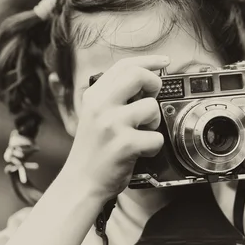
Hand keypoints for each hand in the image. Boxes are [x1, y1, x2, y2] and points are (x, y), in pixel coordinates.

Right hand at [65, 56, 167, 201]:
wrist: (80, 183)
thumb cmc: (93, 151)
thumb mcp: (95, 116)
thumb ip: (114, 97)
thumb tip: (145, 80)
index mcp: (94, 96)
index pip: (124, 65)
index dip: (148, 61)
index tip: (163, 62)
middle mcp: (101, 106)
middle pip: (138, 75)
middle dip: (154, 84)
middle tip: (152, 98)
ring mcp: (112, 124)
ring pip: (151, 107)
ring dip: (153, 122)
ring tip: (140, 133)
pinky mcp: (124, 144)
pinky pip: (156, 138)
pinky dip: (153, 147)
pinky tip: (139, 152)